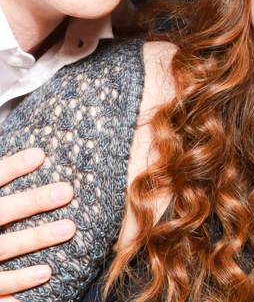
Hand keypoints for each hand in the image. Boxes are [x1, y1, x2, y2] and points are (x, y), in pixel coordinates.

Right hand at [0, 148, 75, 297]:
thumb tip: (21, 150)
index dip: (10, 168)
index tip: (39, 154)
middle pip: (0, 213)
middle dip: (32, 202)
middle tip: (66, 191)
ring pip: (3, 247)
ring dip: (35, 238)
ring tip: (69, 228)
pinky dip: (18, 280)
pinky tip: (46, 273)